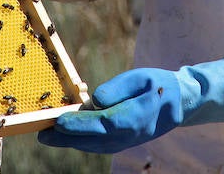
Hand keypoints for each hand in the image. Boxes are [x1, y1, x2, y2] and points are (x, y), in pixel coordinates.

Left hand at [38, 50, 223, 153]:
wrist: (180, 102)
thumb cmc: (158, 84)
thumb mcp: (140, 76)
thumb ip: (117, 88)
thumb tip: (94, 100)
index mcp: (138, 116)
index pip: (104, 123)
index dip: (81, 124)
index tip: (61, 120)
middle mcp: (133, 134)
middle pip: (96, 139)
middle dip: (68, 138)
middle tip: (43, 135)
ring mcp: (130, 141)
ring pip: (97, 146)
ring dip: (71, 143)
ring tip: (48, 137)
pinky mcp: (126, 142)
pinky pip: (101, 146)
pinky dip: (83, 143)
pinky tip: (68, 138)